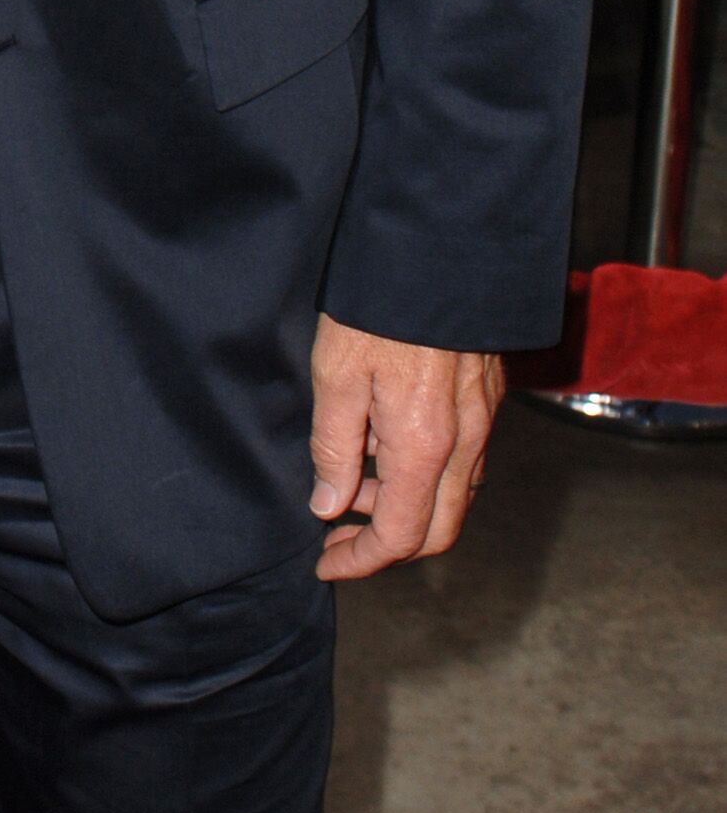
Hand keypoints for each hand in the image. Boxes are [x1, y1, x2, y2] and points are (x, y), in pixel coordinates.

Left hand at [308, 311, 502, 581]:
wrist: (435, 250)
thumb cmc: (376, 309)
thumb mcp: (334, 375)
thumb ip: (333, 447)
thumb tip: (328, 504)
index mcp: (424, 446)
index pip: (400, 535)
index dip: (361, 560)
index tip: (325, 563)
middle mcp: (465, 443)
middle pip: (439, 530)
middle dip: (386, 544)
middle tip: (335, 534)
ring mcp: (483, 420)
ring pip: (453, 495)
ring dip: (405, 505)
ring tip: (350, 479)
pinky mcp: (487, 396)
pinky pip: (463, 460)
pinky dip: (424, 473)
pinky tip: (383, 443)